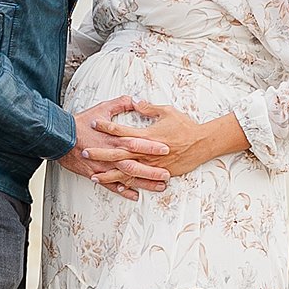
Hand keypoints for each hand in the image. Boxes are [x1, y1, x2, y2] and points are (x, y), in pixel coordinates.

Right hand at [59, 97, 170, 197]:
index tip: (166, 148)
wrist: (59, 137)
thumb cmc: (80, 123)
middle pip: (135, 164)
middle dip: (152, 170)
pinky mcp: (95, 174)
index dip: (152, 146)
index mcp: (114, 138)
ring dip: (143, 183)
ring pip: (127, 177)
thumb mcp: (101, 109)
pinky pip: (110, 185)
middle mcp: (110, 154)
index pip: (137, 142)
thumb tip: (135, 99)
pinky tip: (134, 195)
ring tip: (159, 187)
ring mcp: (103, 166)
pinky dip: (122, 191)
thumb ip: (120, 104)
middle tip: (168, 174)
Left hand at [96, 104, 247, 181]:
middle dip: (101, 153)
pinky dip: (127, 185)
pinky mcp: (159, 173)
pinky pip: (141, 181)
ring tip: (93, 176)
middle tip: (84, 152)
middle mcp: (147, 151)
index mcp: (147, 134)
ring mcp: (152, 164)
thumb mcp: (166, 111)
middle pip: (119, 152)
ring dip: (109, 174)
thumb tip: (134, 100)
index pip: (122, 130)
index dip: (107, 126)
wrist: (203, 143)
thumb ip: (148, 107)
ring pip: (127, 171)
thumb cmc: (185, 126)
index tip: (93, 122)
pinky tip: (116, 188)